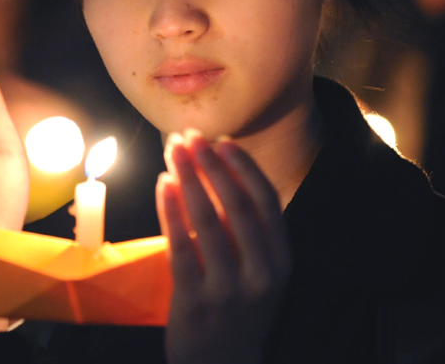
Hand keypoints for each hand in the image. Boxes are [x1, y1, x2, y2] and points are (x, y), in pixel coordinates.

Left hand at [156, 130, 290, 363]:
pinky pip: (181, 246)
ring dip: (188, 178)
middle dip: (210, 164)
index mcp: (281, 260)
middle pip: (236, 204)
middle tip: (190, 136)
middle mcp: (262, 273)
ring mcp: (229, 289)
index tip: (221, 140)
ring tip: (173, 151)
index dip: (243, 166)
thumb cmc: (239, 307)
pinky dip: (170, 210)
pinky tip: (163, 184)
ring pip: (207, 220)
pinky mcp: (196, 301)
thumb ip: (244, 228)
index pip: (266, 201)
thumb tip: (215, 170)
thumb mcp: (257, 271)